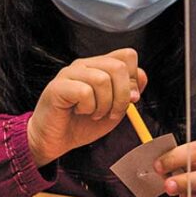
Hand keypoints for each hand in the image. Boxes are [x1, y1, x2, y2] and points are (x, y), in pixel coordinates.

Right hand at [27, 48, 147, 166]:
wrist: (56, 141)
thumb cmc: (84, 123)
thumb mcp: (116, 107)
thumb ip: (130, 92)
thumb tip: (139, 81)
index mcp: (101, 66)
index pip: (127, 56)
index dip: (134, 77)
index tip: (131, 98)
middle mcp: (86, 64)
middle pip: (118, 66)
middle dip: (123, 95)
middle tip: (114, 112)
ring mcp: (70, 73)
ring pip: (102, 79)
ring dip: (105, 104)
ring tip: (95, 113)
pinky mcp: (57, 87)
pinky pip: (84, 92)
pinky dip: (88, 107)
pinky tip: (81, 112)